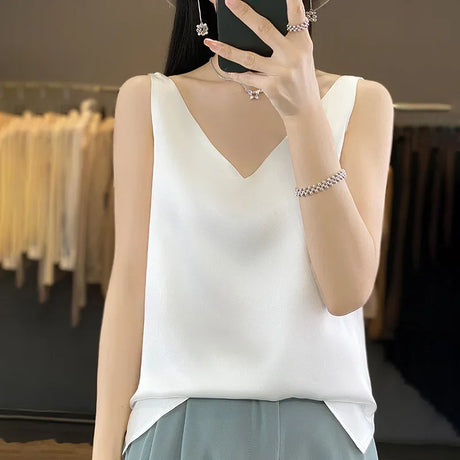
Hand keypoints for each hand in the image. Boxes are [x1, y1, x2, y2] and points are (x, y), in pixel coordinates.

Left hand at [203, 0, 319, 119]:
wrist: (305, 108)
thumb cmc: (301, 79)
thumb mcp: (302, 55)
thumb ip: (288, 39)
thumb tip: (259, 25)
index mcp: (302, 42)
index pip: (295, 15)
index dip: (289, 0)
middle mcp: (292, 55)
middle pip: (264, 30)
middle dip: (244, 14)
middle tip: (230, 2)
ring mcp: (280, 72)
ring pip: (248, 57)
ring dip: (226, 49)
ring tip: (210, 42)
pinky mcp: (271, 87)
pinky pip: (248, 77)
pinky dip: (235, 73)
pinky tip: (225, 68)